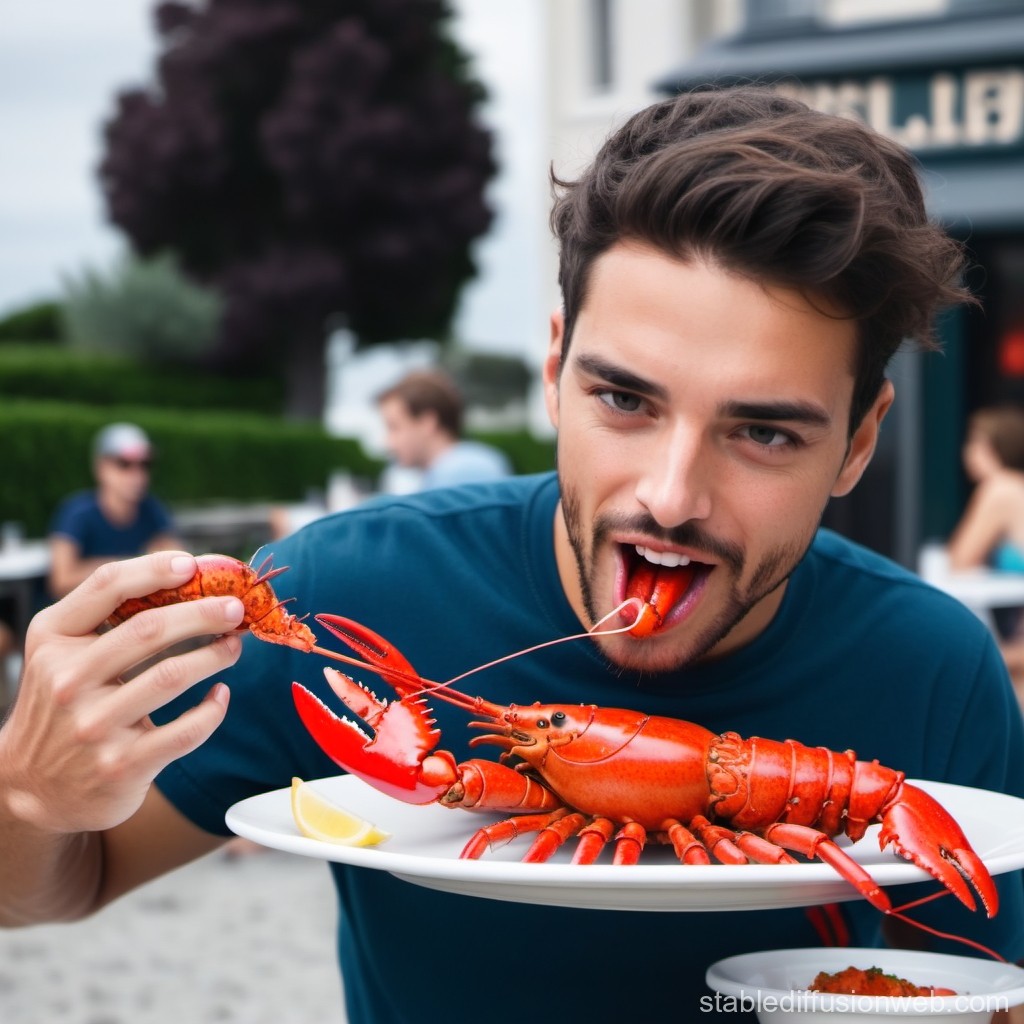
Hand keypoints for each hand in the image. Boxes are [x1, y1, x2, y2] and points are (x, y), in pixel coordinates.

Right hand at [0, 551, 243, 834]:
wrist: (30, 788)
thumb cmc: (62, 704)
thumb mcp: (62, 654)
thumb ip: (105, 618)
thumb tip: (185, 579)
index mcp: (53, 640)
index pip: (107, 587)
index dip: (154, 569)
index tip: (192, 564)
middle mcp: (68, 680)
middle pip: (149, 629)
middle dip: (202, 612)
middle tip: (235, 608)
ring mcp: (94, 726)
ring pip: (172, 675)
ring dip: (214, 655)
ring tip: (234, 646)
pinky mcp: (122, 765)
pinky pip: (185, 730)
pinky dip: (212, 709)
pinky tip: (220, 695)